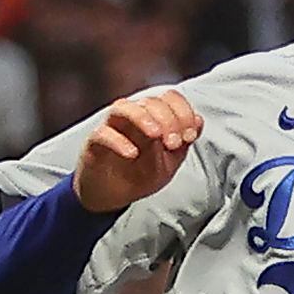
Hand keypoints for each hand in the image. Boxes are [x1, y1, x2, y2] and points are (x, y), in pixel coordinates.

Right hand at [72, 91, 200, 211]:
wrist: (114, 196)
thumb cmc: (141, 174)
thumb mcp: (170, 162)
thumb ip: (183, 142)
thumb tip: (199, 120)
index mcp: (153, 116)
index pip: (169, 98)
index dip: (183, 112)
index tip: (190, 136)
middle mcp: (132, 116)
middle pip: (150, 101)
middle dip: (168, 120)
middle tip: (173, 143)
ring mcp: (112, 127)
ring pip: (124, 108)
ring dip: (142, 118)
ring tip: (155, 136)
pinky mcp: (95, 142)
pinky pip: (103, 134)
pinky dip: (118, 142)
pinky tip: (132, 154)